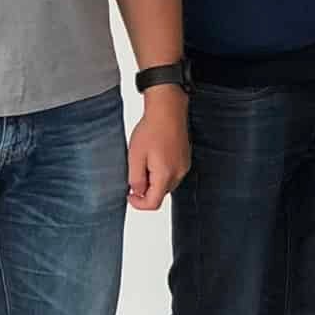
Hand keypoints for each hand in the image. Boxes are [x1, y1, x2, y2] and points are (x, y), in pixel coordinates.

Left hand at [128, 87, 190, 209]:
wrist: (168, 110)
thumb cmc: (152, 130)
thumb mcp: (135, 156)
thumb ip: (136, 179)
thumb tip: (137, 192)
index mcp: (165, 175)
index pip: (153, 203)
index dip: (138, 204)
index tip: (129, 195)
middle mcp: (178, 173)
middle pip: (160, 194)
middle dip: (146, 189)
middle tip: (135, 172)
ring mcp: (183, 166)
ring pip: (166, 184)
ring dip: (154, 180)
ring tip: (145, 160)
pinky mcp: (185, 160)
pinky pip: (172, 174)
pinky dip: (161, 172)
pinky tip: (155, 156)